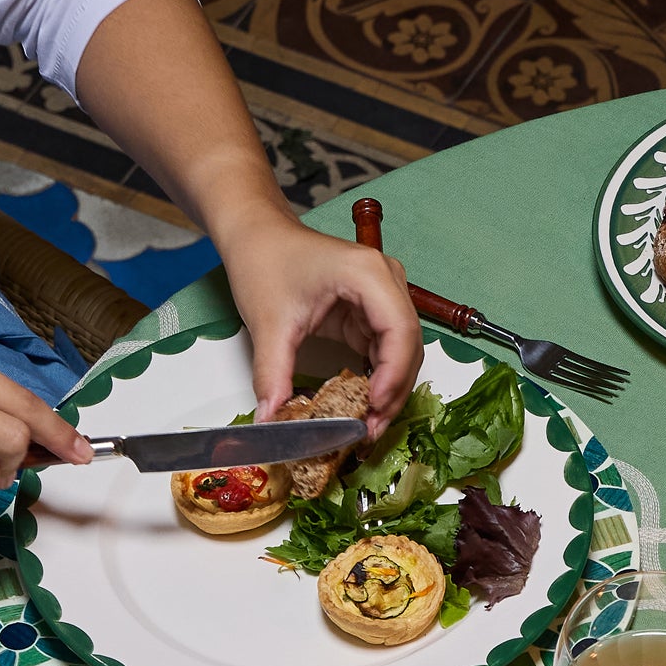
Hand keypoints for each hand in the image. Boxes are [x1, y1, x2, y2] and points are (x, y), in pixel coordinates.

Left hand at [212, 205, 423, 436]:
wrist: (257, 236)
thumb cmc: (265, 260)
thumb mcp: (268, 322)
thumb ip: (273, 374)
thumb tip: (271, 420)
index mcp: (367, 274)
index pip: (400, 332)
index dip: (393, 376)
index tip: (373, 409)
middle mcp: (386, 282)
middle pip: (409, 347)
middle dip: (393, 393)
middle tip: (370, 430)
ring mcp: (384, 297)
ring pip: (403, 355)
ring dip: (389, 391)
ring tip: (367, 424)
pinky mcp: (374, 312)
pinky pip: (387, 353)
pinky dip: (378, 381)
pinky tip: (364, 404)